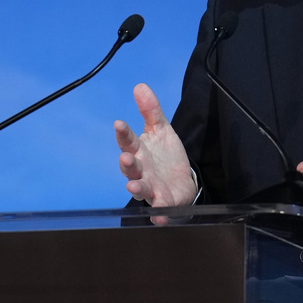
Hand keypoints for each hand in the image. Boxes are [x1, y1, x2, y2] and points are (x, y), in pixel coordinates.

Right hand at [114, 83, 195, 207]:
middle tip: (125, 158)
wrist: (183, 181)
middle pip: (130, 168)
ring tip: (133, 188)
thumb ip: (151, 111)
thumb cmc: (166, 156)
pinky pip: (160, 209)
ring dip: (137, 189)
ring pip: (141, 189)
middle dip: (127, 164)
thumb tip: (140, 86)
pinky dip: (158, 213)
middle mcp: (141, 171)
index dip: (123, 133)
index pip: (128, 141)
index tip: (119, 123)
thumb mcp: (161, 130)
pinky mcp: (164, 202)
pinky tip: (159, 215)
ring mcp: (151, 188)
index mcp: (139, 151)